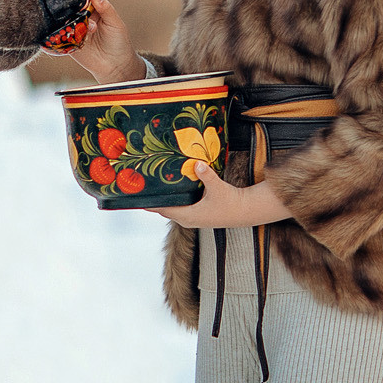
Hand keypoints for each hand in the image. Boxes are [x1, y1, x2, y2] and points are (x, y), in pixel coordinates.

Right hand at [67, 0, 143, 83]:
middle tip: (83, 19)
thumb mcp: (115, 23)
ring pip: (66, 22)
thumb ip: (106, 9)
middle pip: (72, 10)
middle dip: (76, 12)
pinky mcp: (69, 43)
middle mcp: (83, 20)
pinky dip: (64, 36)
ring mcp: (75, 31)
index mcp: (95, 11)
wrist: (115, 65)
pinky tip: (73, 38)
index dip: (83, 0)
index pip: (84, 0)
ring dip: (72, 25)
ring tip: (86, 32)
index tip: (85, 4)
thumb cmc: (118, 43)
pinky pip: (61, 37)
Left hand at [148, 162, 291, 228]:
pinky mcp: (198, 213)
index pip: (162, 210)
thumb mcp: (218, 188)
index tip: (136, 195)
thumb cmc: (232, 203)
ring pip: (172, 207)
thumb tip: (196, 163)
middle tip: (141, 185)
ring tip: (153, 185)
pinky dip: (174, 198)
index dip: (149, 203)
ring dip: (164, 198)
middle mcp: (187, 219)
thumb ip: (206, 175)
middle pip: (164, 208)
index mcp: (188, 216)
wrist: (246, 211)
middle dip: (154, 199)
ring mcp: (192, 217)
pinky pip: (180, 205)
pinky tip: (172, 187)